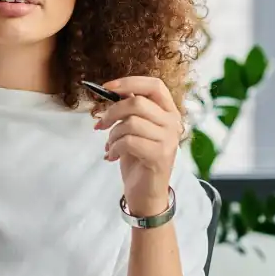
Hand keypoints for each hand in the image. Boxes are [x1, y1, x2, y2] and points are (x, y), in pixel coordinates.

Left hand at [95, 76, 181, 216]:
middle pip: (137, 102)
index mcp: (170, 112)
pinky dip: (114, 148)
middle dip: (112, 112)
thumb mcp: (135, 129)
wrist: (146, 193)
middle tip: (100, 125)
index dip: (129, 82)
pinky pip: (128, 141)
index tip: (106, 87)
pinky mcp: (159, 156)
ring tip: (109, 145)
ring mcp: (168, 140)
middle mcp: (173, 123)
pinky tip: (111, 156)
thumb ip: (131, 109)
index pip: (154, 85)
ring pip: (130, 123)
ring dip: (112, 134)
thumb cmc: (139, 159)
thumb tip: (113, 90)